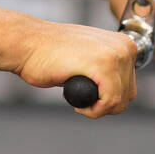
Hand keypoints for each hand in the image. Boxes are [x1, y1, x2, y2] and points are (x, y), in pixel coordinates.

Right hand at [18, 21, 138, 118]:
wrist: (26, 43)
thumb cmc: (48, 53)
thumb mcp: (87, 58)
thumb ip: (105, 70)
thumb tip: (117, 92)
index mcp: (123, 43)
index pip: (128, 85)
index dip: (106, 97)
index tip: (87, 92)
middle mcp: (124, 47)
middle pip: (126, 95)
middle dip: (102, 104)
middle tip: (80, 96)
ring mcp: (115, 54)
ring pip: (118, 101)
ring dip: (96, 108)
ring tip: (75, 96)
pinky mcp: (103, 65)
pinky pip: (109, 102)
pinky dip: (92, 110)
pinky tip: (76, 102)